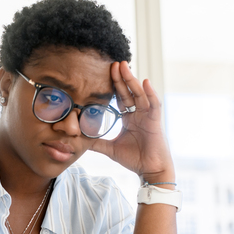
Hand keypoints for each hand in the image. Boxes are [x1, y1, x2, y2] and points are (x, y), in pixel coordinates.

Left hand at [90, 61, 174, 183]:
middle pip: (129, 92)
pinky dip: (150, 93)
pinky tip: (145, 82)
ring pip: (139, 94)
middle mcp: (138, 114)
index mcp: (128, 118)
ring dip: (132, 80)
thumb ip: (96, 143)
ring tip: (124, 66)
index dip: (114, 86)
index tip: (105, 73)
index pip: (120, 98)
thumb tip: (79, 141)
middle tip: (114, 63)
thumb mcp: (110, 148)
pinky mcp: (155, 121)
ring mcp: (147, 116)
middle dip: (121, 77)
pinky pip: (154, 104)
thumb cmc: (134, 159)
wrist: (150, 170)